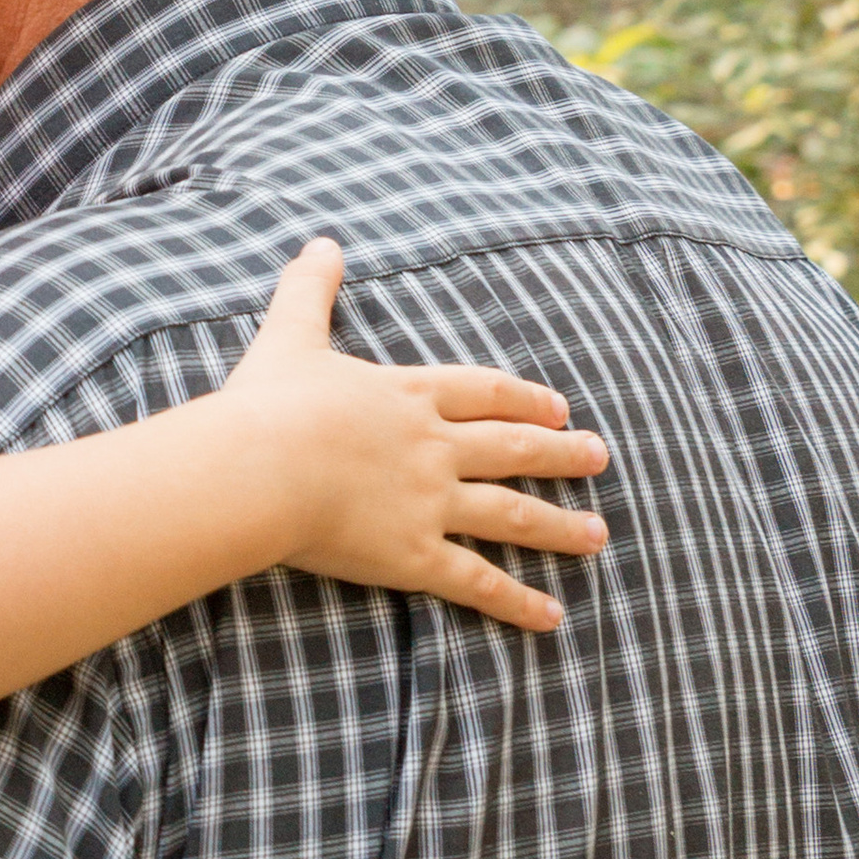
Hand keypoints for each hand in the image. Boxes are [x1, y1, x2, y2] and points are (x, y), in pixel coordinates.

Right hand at [220, 238, 609, 634]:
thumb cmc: (267, 404)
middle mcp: (434, 447)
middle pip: (513, 449)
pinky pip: (477, 580)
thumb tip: (322, 242)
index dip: (523, 399)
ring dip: (559, 526)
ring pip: (511, 514)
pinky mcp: (414, 555)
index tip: (558, 407)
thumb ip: (310, 289)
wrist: (259, 465)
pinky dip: (516, 601)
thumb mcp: (290, 335)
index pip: (483, 393)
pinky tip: (551, 617)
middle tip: (600, 457)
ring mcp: (431, 502)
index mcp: (408, 395)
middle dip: (561, 454)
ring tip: (599, 534)